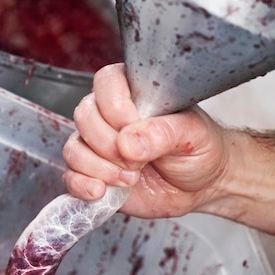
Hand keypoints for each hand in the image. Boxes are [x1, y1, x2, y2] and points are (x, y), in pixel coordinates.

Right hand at [62, 64, 230, 218]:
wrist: (203, 185)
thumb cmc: (200, 150)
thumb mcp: (192, 135)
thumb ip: (163, 133)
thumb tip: (128, 142)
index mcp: (135, 93)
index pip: (107, 83)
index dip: (115, 107)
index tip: (135, 126)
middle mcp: (110, 116)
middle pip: (85, 117)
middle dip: (109, 145)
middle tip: (139, 161)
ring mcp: (99, 146)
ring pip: (74, 149)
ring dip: (99, 168)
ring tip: (131, 178)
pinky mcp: (94, 174)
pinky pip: (70, 176)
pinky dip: (81, 185)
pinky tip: (101, 191)